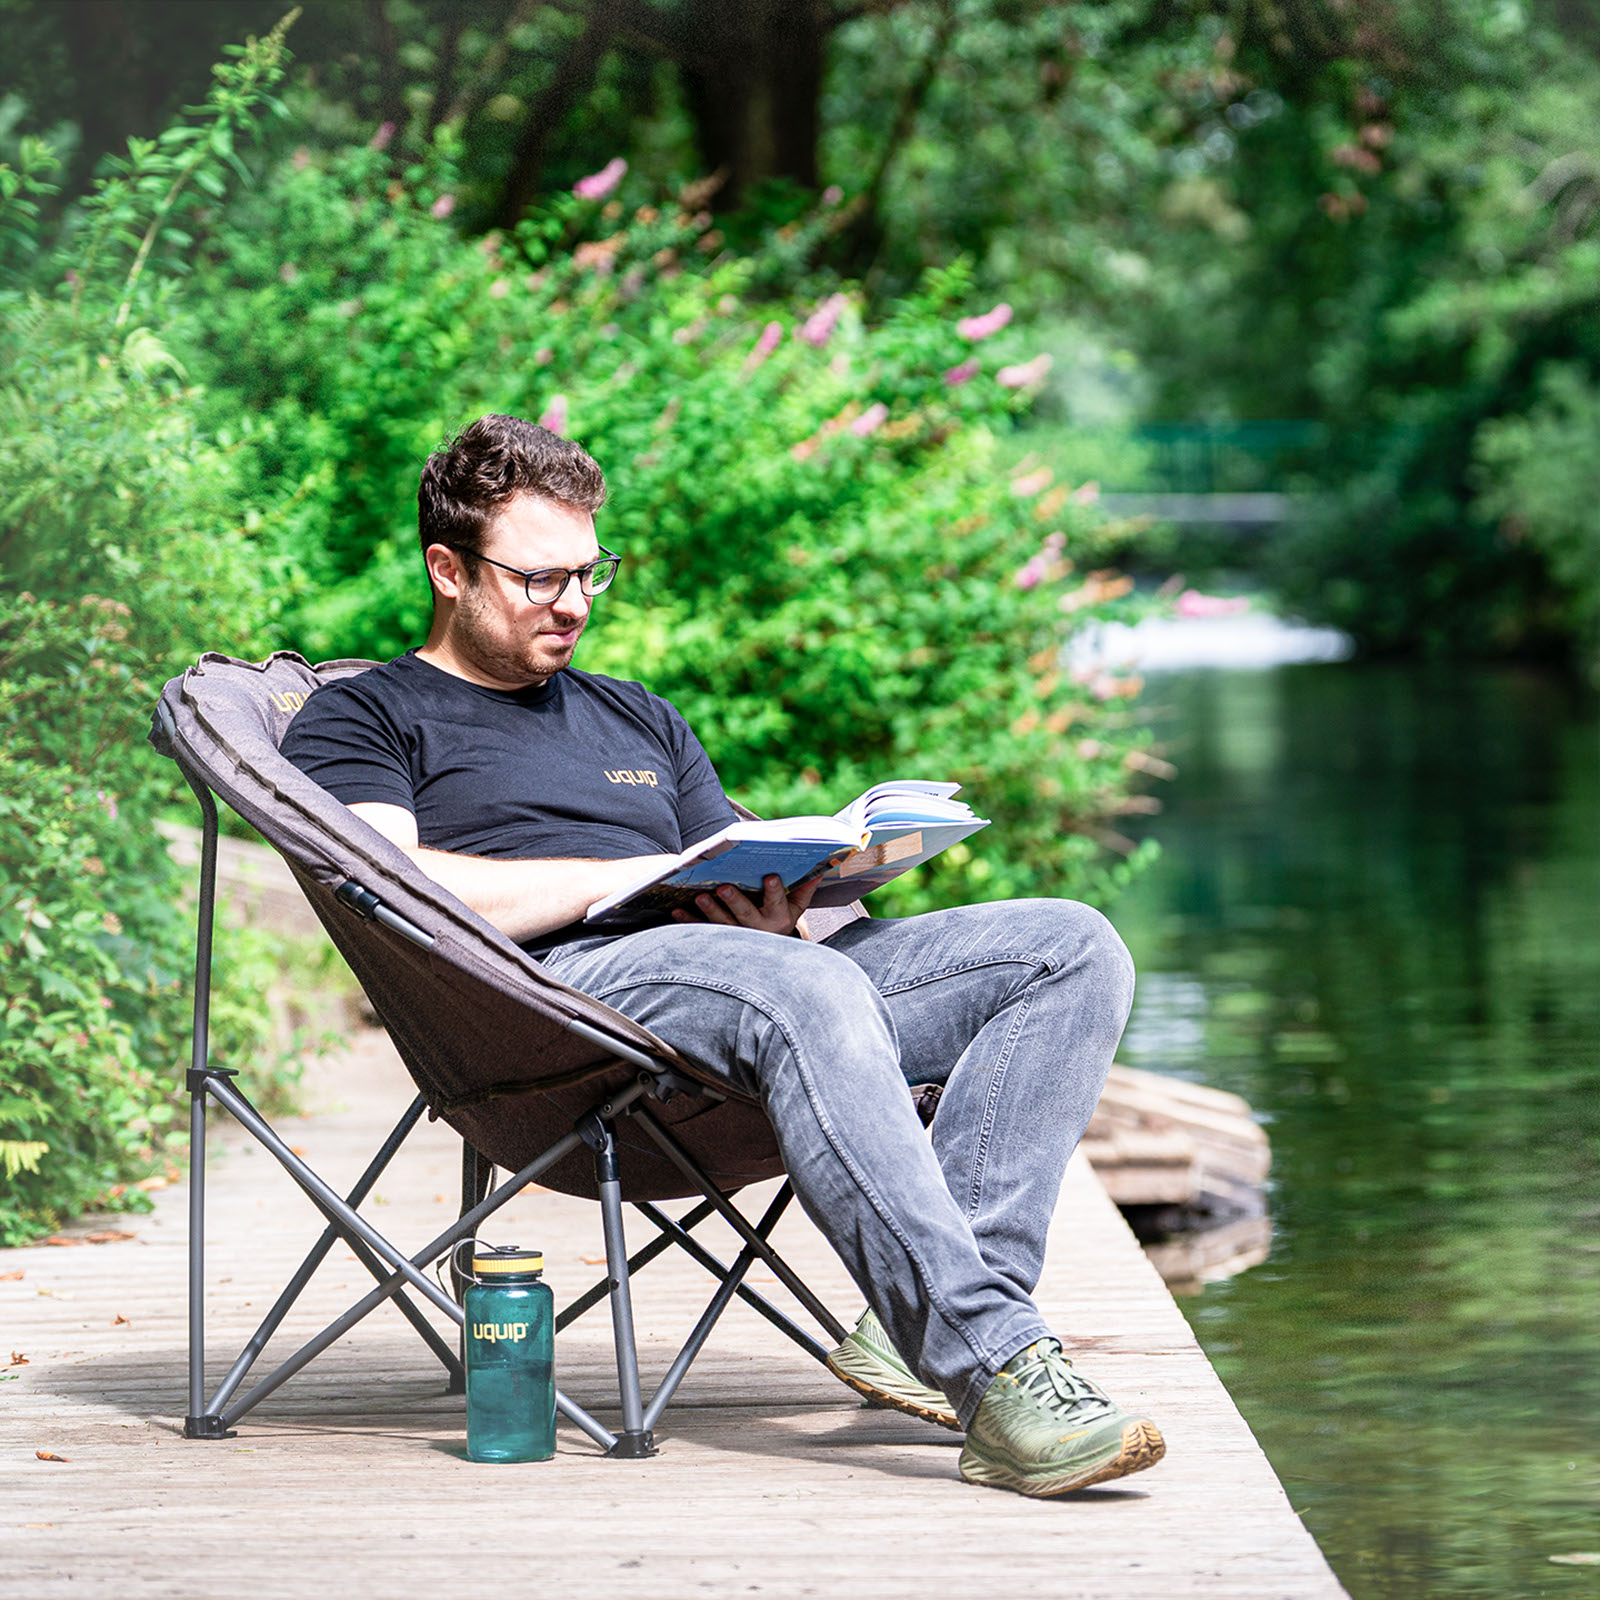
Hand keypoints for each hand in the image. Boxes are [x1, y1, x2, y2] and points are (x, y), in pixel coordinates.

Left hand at [672, 873, 820, 936]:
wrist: (768, 959)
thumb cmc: (780, 919)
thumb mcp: (796, 907)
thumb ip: (805, 889)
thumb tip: (822, 866)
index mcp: (779, 918)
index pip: (778, 902)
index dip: (775, 890)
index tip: (772, 876)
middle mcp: (759, 929)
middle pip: (746, 915)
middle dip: (735, 900)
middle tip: (724, 887)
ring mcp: (737, 936)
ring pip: (723, 923)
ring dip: (710, 910)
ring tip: (700, 896)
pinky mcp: (718, 939)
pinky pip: (702, 929)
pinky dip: (688, 919)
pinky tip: (677, 908)